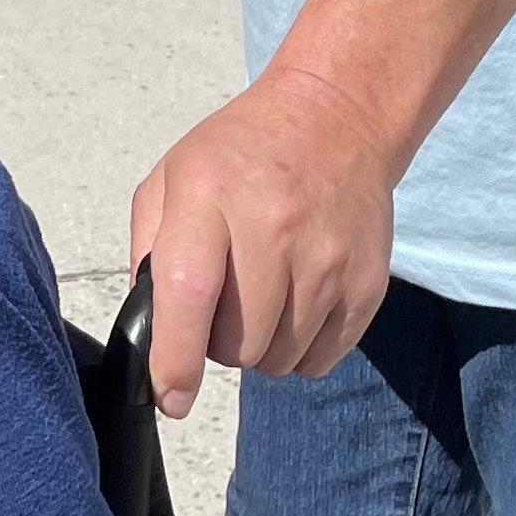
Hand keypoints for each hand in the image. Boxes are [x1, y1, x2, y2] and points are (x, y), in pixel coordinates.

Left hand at [128, 62, 399, 416]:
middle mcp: (274, 225)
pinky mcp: (366, 284)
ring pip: (280, 359)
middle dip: (219, 343)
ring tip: (261, 293)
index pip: (189, 289)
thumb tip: (152, 328)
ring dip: (261, 346)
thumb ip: (149, 249)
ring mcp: (327, 258)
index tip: (171, 395)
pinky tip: (295, 300)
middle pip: (239, 342)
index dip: (175, 356)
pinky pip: (321, 360)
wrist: (334, 119)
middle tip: (223, 301)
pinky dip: (300, 347)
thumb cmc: (241, 152)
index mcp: (211, 193)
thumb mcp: (172, 176)